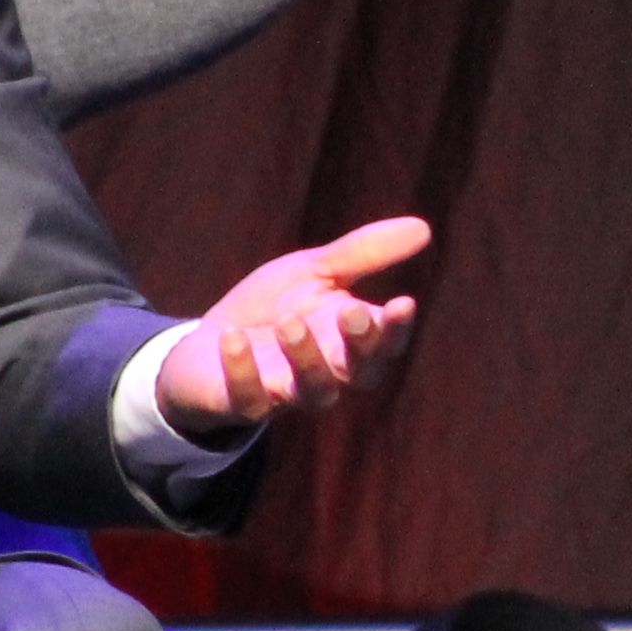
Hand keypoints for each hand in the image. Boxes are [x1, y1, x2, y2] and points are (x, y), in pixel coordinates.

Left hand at [156, 216, 429, 435]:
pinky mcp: (245, 403)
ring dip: (305, 359)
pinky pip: (249, 398)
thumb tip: (424, 227)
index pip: (385, 343)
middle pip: (358, 372)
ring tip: (289, 324)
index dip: (396, 329)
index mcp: (350, 341)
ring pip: (312, 391)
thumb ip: (363, 254)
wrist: (208, 343)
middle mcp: (328, 373)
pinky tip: (232, 337)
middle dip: (359, 345)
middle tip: (352, 312)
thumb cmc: (273, 306)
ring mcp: (287, 392)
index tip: (403, 303)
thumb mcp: (315, 272)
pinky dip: (242, 371)